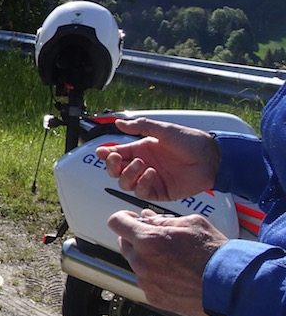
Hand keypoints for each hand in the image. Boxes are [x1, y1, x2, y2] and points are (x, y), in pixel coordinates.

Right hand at [95, 117, 220, 200]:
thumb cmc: (191, 142)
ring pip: (126, 183)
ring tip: (141, 165)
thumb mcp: (164, 130)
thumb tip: (120, 123)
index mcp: (142, 150)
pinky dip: (142, 184)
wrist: (211, 159)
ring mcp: (150, 179)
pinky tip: (151, 174)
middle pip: (116, 171)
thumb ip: (140, 126)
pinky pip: (142, 192)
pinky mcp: (160, 191)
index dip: (107, 154)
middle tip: (117, 159)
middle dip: (112, 166)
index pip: (117, 154)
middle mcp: (144, 165)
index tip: (103, 152)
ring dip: (128, 174)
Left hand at [107, 209, 226, 315]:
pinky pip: (146, 282)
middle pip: (124, 244)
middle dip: (137, 238)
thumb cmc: (215, 255)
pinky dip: (155, 277)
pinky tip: (175, 275)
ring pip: (136, 264)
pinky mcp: (154, 297)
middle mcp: (142, 261)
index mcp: (148, 239)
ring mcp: (146, 281)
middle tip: (157, 238)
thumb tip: (147, 218)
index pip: (116, 222)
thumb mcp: (191, 223)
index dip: (123, 218)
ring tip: (173, 259)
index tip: (129, 219)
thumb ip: (163, 220)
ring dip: (147, 259)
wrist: (230, 285)